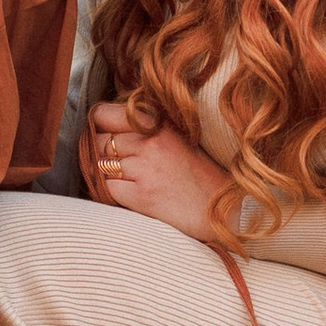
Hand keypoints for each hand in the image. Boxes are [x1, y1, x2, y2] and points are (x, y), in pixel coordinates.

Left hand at [83, 98, 229, 241]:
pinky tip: (133, 195)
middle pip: (99, 140)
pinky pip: (108, 188)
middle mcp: (150, 142)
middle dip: (101, 152)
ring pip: (99, 164)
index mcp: (159, 124)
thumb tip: (105, 124)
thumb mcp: (177, 139)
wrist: (226, 211)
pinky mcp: (142, 196)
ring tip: (128, 179)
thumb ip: (147, 129)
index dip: (99, 124)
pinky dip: (114, 193)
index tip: (102, 132)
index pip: (105, 114)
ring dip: (106, 173)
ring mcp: (145, 169)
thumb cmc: (200, 176)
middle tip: (117, 162)